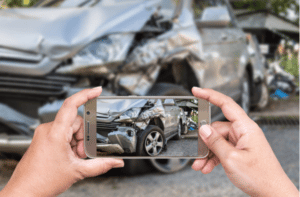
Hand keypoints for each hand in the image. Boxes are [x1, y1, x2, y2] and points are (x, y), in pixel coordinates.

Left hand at [0, 87, 123, 196]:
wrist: (25, 192)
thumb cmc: (42, 181)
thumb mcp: (77, 171)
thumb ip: (101, 165)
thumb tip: (116, 162)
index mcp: (55, 133)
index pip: (71, 105)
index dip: (86, 94)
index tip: (97, 90)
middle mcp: (48, 129)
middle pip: (76, 122)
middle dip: (83, 137)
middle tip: (81, 153)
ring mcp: (45, 134)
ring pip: (70, 129)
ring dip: (77, 142)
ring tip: (74, 158)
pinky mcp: (44, 138)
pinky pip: (62, 134)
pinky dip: (70, 143)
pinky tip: (69, 156)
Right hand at [191, 87, 297, 196]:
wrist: (272, 192)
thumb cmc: (260, 176)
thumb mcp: (231, 159)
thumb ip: (215, 142)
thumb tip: (203, 129)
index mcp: (245, 127)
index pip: (226, 104)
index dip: (210, 95)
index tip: (197, 91)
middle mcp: (243, 132)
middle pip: (217, 128)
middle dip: (205, 142)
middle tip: (197, 153)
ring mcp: (241, 141)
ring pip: (217, 141)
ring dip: (208, 153)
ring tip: (200, 165)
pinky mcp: (239, 150)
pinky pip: (222, 149)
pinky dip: (213, 157)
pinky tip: (207, 166)